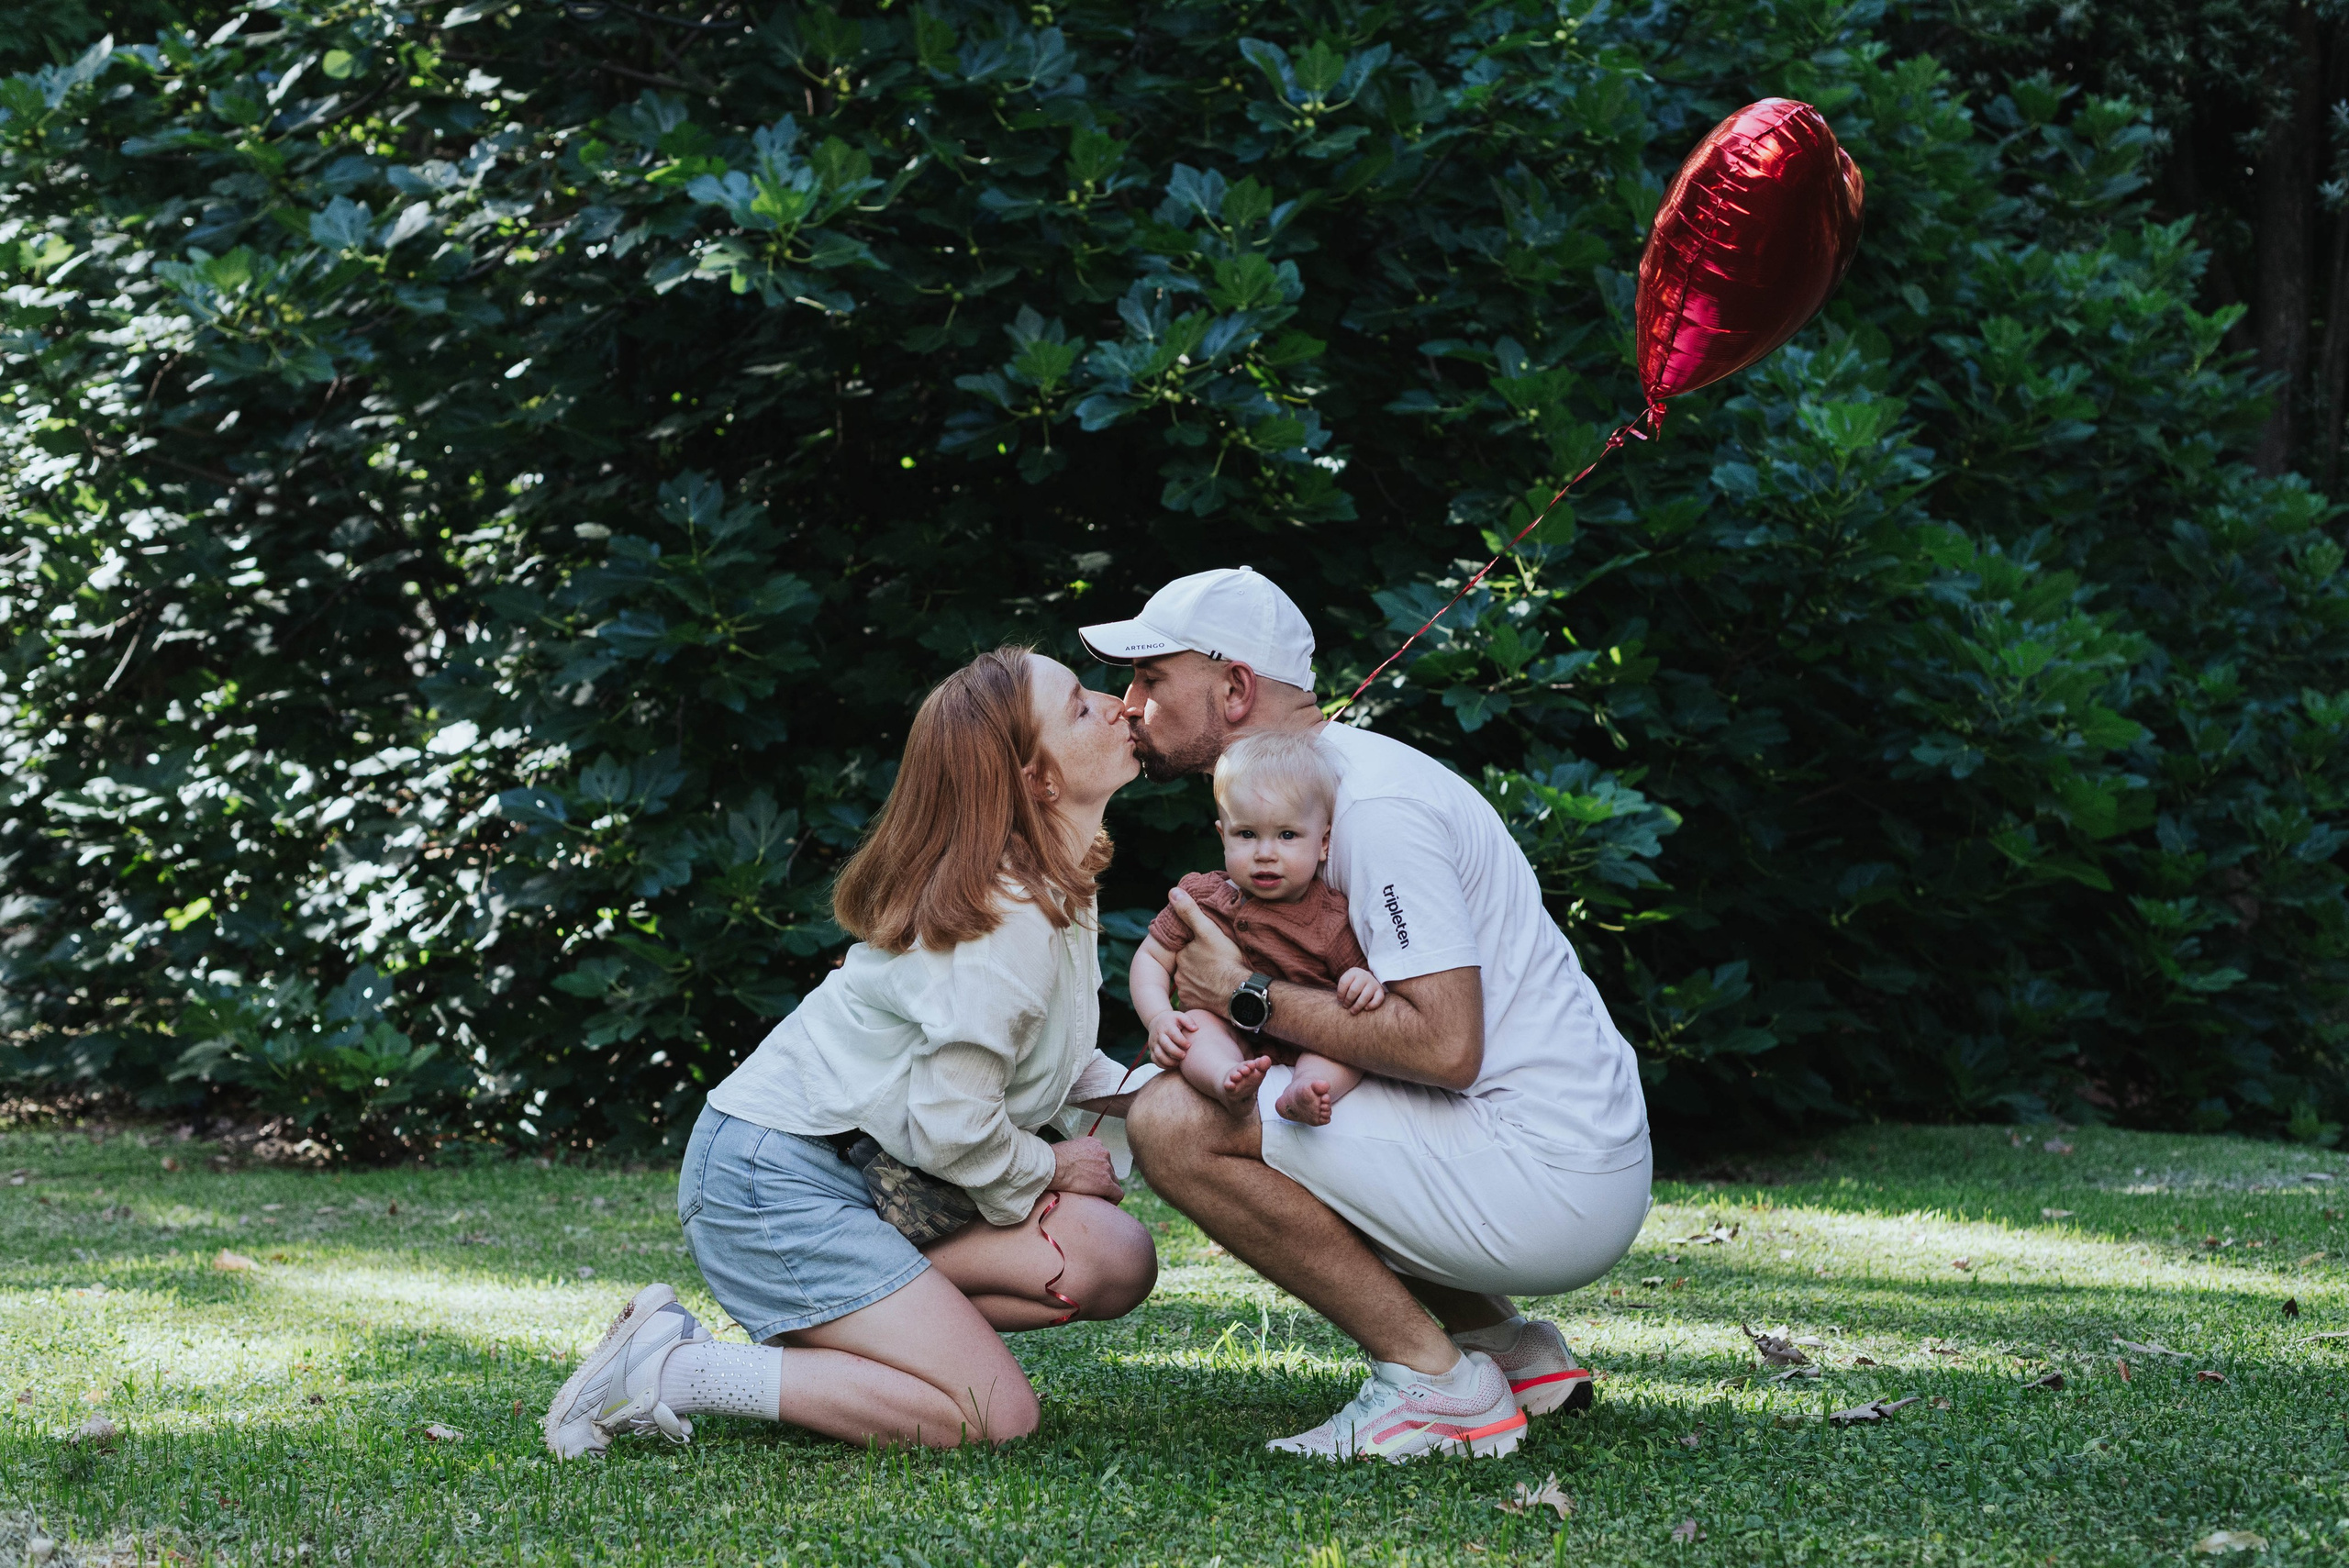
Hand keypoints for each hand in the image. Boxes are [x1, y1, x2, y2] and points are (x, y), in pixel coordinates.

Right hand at [1048, 1134, 1122, 1202]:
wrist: (1053, 1166)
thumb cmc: (1052, 1160)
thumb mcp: (1067, 1149)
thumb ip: (1076, 1154)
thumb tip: (1072, 1164)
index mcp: (1094, 1144)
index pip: (1102, 1158)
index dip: (1097, 1170)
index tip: (1089, 1178)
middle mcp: (1104, 1153)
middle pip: (1109, 1170)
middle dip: (1102, 1179)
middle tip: (1091, 1189)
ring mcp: (1106, 1167)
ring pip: (1113, 1181)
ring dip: (1106, 1189)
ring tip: (1095, 1197)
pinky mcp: (1106, 1183)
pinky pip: (1117, 1194)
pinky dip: (1113, 1200)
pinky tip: (1104, 1204)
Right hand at [1146, 1009, 1197, 1066]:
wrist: (1155, 1021)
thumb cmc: (1172, 1020)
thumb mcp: (1179, 1016)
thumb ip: (1188, 1021)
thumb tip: (1195, 1029)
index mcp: (1167, 1026)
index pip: (1173, 1034)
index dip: (1181, 1041)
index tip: (1189, 1045)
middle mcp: (1158, 1035)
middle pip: (1165, 1045)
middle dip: (1176, 1052)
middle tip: (1184, 1056)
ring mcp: (1154, 1043)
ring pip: (1159, 1055)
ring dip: (1169, 1061)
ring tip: (1179, 1063)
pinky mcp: (1151, 1050)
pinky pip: (1155, 1060)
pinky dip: (1163, 1065)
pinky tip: (1172, 1065)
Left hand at [1165, 886, 1251, 1021]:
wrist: (1239, 993)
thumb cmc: (1226, 961)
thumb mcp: (1209, 931)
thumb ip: (1189, 912)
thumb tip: (1172, 891)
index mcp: (1182, 956)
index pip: (1187, 948)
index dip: (1198, 947)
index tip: (1211, 949)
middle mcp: (1180, 975)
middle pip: (1189, 966)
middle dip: (1199, 964)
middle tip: (1217, 963)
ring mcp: (1187, 992)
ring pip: (1193, 982)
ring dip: (1202, 980)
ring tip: (1219, 977)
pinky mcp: (1195, 1006)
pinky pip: (1197, 998)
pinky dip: (1204, 995)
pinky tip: (1216, 991)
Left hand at [1336, 967, 1386, 1012]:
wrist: (1369, 978)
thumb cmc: (1354, 982)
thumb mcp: (1347, 980)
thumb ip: (1342, 987)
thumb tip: (1340, 1000)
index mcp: (1353, 972)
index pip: (1344, 982)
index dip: (1340, 993)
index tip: (1340, 1000)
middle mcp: (1364, 976)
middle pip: (1354, 990)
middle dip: (1348, 1000)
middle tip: (1345, 1006)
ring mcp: (1373, 983)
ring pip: (1365, 996)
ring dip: (1357, 1006)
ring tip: (1352, 1011)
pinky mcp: (1380, 990)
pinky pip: (1378, 999)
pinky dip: (1372, 1005)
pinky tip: (1366, 1008)